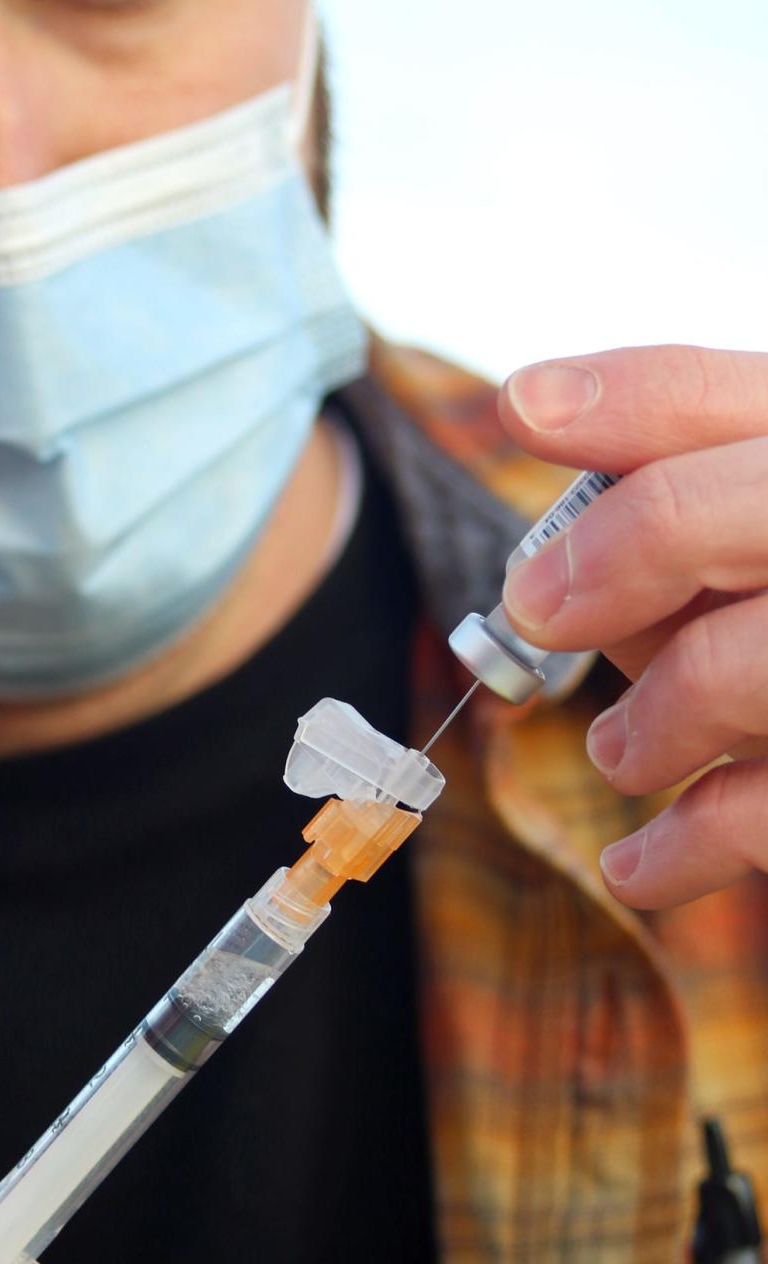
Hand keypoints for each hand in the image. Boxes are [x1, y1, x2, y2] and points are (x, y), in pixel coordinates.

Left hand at [497, 345, 767, 910]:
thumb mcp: (743, 571)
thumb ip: (675, 535)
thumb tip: (543, 569)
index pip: (738, 397)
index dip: (627, 400)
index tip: (520, 407)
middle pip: (750, 503)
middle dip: (627, 546)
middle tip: (532, 610)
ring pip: (742, 664)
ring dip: (651, 722)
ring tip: (618, 753)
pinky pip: (762, 810)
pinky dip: (679, 847)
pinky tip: (636, 866)